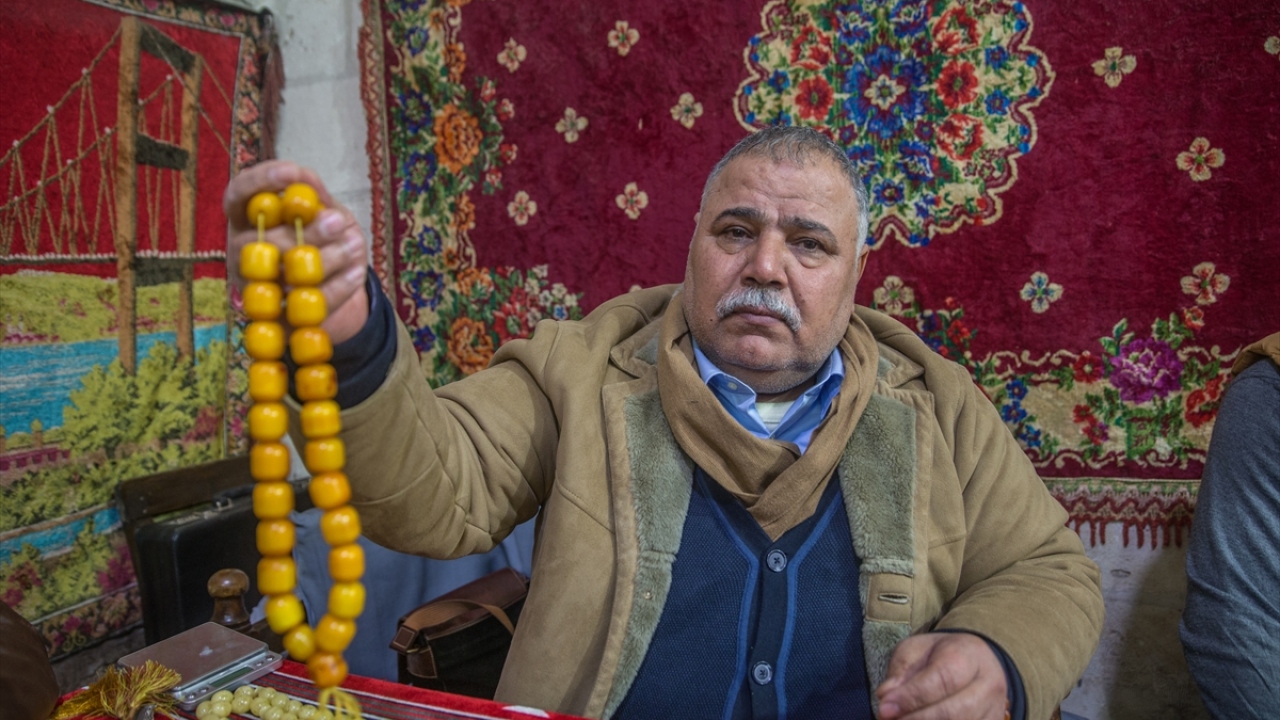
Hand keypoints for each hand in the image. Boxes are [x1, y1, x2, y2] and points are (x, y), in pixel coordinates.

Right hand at [224, 160, 369, 343]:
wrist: (340, 288)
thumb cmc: (327, 240)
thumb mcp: (327, 212)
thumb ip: (315, 195)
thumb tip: (305, 179)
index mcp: (248, 220)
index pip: (237, 196)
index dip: (259, 182)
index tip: (292, 172)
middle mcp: (244, 254)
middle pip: (260, 242)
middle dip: (304, 230)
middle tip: (339, 220)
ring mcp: (258, 290)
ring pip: (283, 277)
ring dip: (325, 258)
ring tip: (355, 244)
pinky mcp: (279, 321)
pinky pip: (307, 306)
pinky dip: (338, 287)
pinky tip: (357, 270)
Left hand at [875, 632, 1008, 719]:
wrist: (978, 661)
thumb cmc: (941, 654)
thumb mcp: (917, 649)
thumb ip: (901, 670)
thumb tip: (885, 696)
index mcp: (969, 655)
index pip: (942, 679)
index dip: (912, 698)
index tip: (884, 708)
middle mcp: (988, 685)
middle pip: (954, 712)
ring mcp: (994, 710)